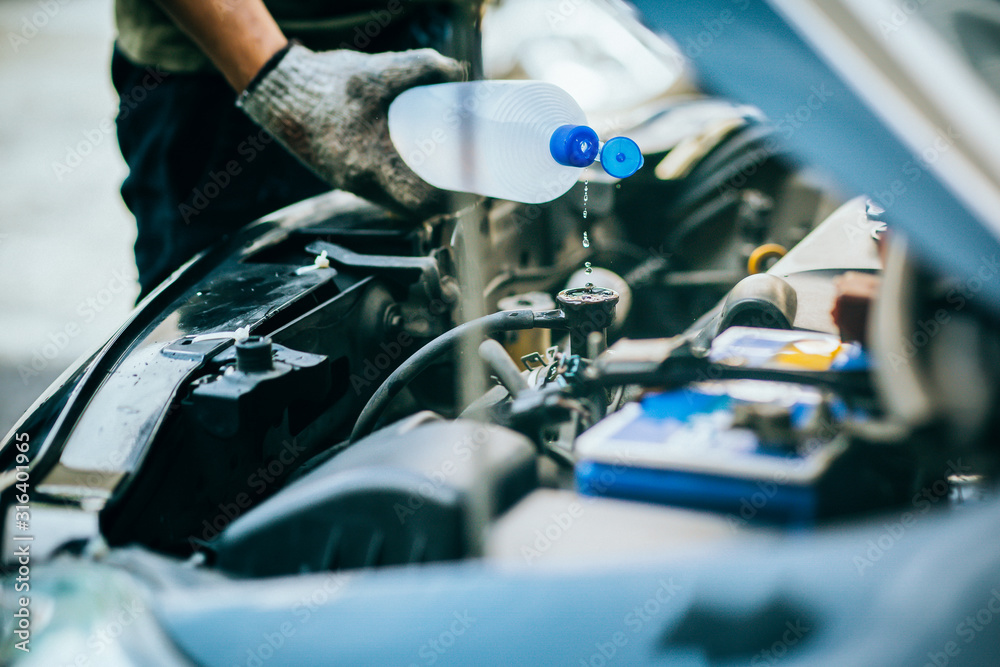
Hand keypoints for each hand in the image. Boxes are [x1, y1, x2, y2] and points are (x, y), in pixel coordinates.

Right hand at [238, 44, 465, 217]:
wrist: (282, 93)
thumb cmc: (328, 85)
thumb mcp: (380, 70)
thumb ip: (422, 66)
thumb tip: (458, 73)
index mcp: (371, 164)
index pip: (421, 201)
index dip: (452, 201)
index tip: (472, 189)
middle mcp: (361, 182)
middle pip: (413, 207)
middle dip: (443, 199)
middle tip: (465, 180)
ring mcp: (352, 183)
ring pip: (398, 202)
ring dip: (423, 194)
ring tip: (447, 173)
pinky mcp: (346, 177)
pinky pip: (383, 191)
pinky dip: (403, 184)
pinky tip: (416, 168)